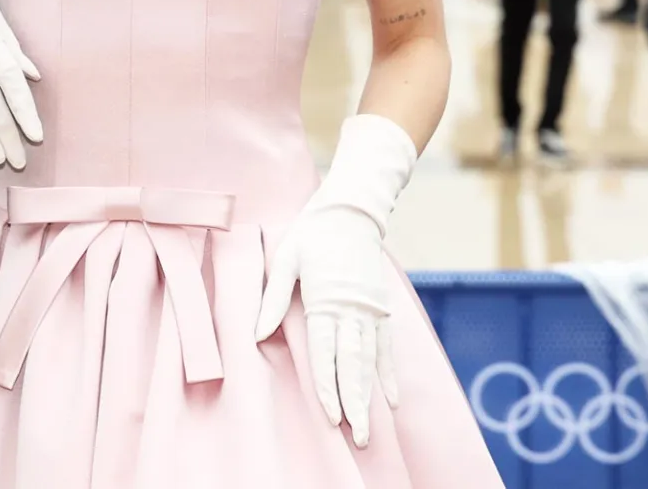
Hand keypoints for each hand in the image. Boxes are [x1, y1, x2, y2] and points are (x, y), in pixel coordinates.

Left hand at [255, 115, 416, 448]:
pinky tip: (391, 397)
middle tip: (358, 436)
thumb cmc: (311, 234)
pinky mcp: (381, 308)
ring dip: (371, 396)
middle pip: (354, 364)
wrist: (350, 211)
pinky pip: (387, 347)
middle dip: (355, 402)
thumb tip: (256, 333)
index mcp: (326, 299)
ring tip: (370, 427)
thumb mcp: (285, 259)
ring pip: (372, 361)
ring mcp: (371, 310)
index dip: (328, 386)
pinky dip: (389, 373)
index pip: (326, 352)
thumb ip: (273, 298)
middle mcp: (352, 310)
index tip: (330, 415)